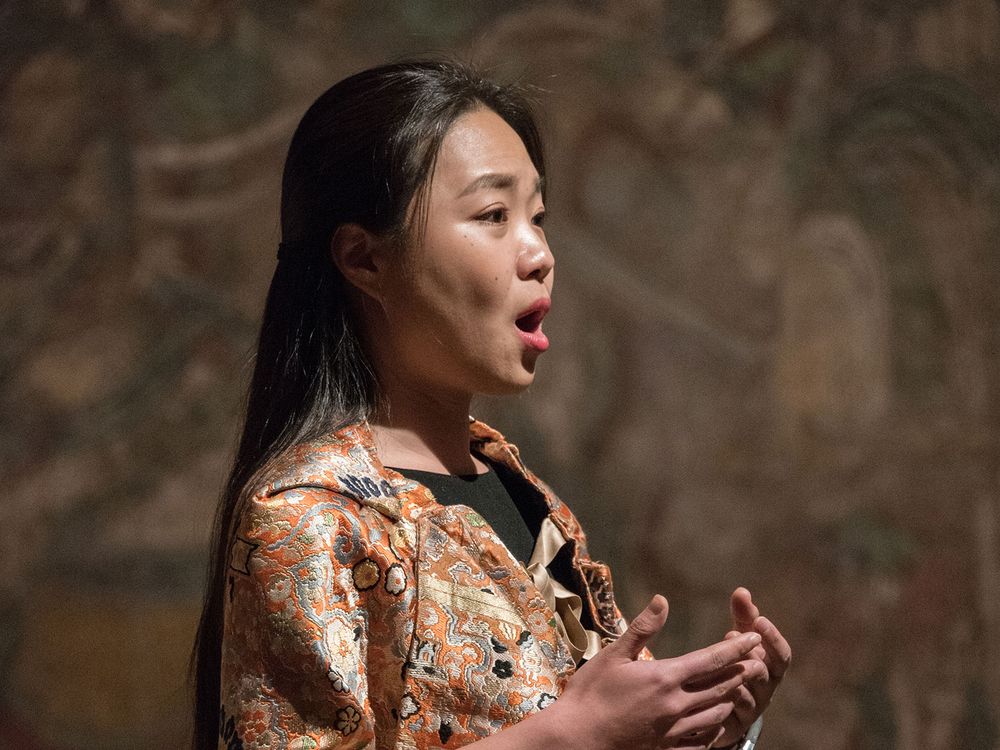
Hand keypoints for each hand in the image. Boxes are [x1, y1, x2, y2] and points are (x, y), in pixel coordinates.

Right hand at [548, 595, 766, 749]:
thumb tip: (662, 600)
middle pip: (721, 687)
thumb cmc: (590, 693)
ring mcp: (674, 731)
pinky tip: (715, 725)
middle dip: (741, 671)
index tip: (754, 638)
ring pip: (716, 715)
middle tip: (757, 661)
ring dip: (731, 699)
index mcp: (665, 677)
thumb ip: (642, 628)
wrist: (576, 738)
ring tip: (738, 689)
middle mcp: (676, 705)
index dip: (736, 648)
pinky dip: (715, 731)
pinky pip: (702, 742)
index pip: (711, 660)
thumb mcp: (613, 654)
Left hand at [712, 588, 791, 747]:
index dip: (773, 638)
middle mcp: (766, 689)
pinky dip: (722, 701)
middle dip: (752, 654)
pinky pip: (730, 715)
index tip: (759, 620)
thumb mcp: (740, 639)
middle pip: (768, 674)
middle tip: (733, 635)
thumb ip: (743, 617)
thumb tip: (742, 590)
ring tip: (721, 661)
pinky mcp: (733, 725)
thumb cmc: (735, 663)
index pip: (781, 654)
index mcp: (771, 667)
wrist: (723, 704)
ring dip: (736, 676)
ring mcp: (751, 708)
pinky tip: (708, 689)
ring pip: (750, 694)